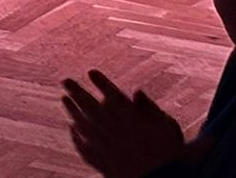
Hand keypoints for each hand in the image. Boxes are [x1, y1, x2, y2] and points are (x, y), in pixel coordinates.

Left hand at [61, 71, 186, 177]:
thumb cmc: (171, 156)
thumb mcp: (169, 128)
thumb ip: (151, 109)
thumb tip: (136, 90)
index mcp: (132, 121)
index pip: (112, 96)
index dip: (101, 83)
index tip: (90, 71)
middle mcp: (116, 132)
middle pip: (91, 107)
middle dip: (77, 91)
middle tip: (66, 80)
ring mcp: (107, 149)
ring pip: (84, 126)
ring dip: (73, 111)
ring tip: (64, 98)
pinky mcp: (103, 165)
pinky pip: (84, 148)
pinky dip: (76, 137)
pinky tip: (72, 129)